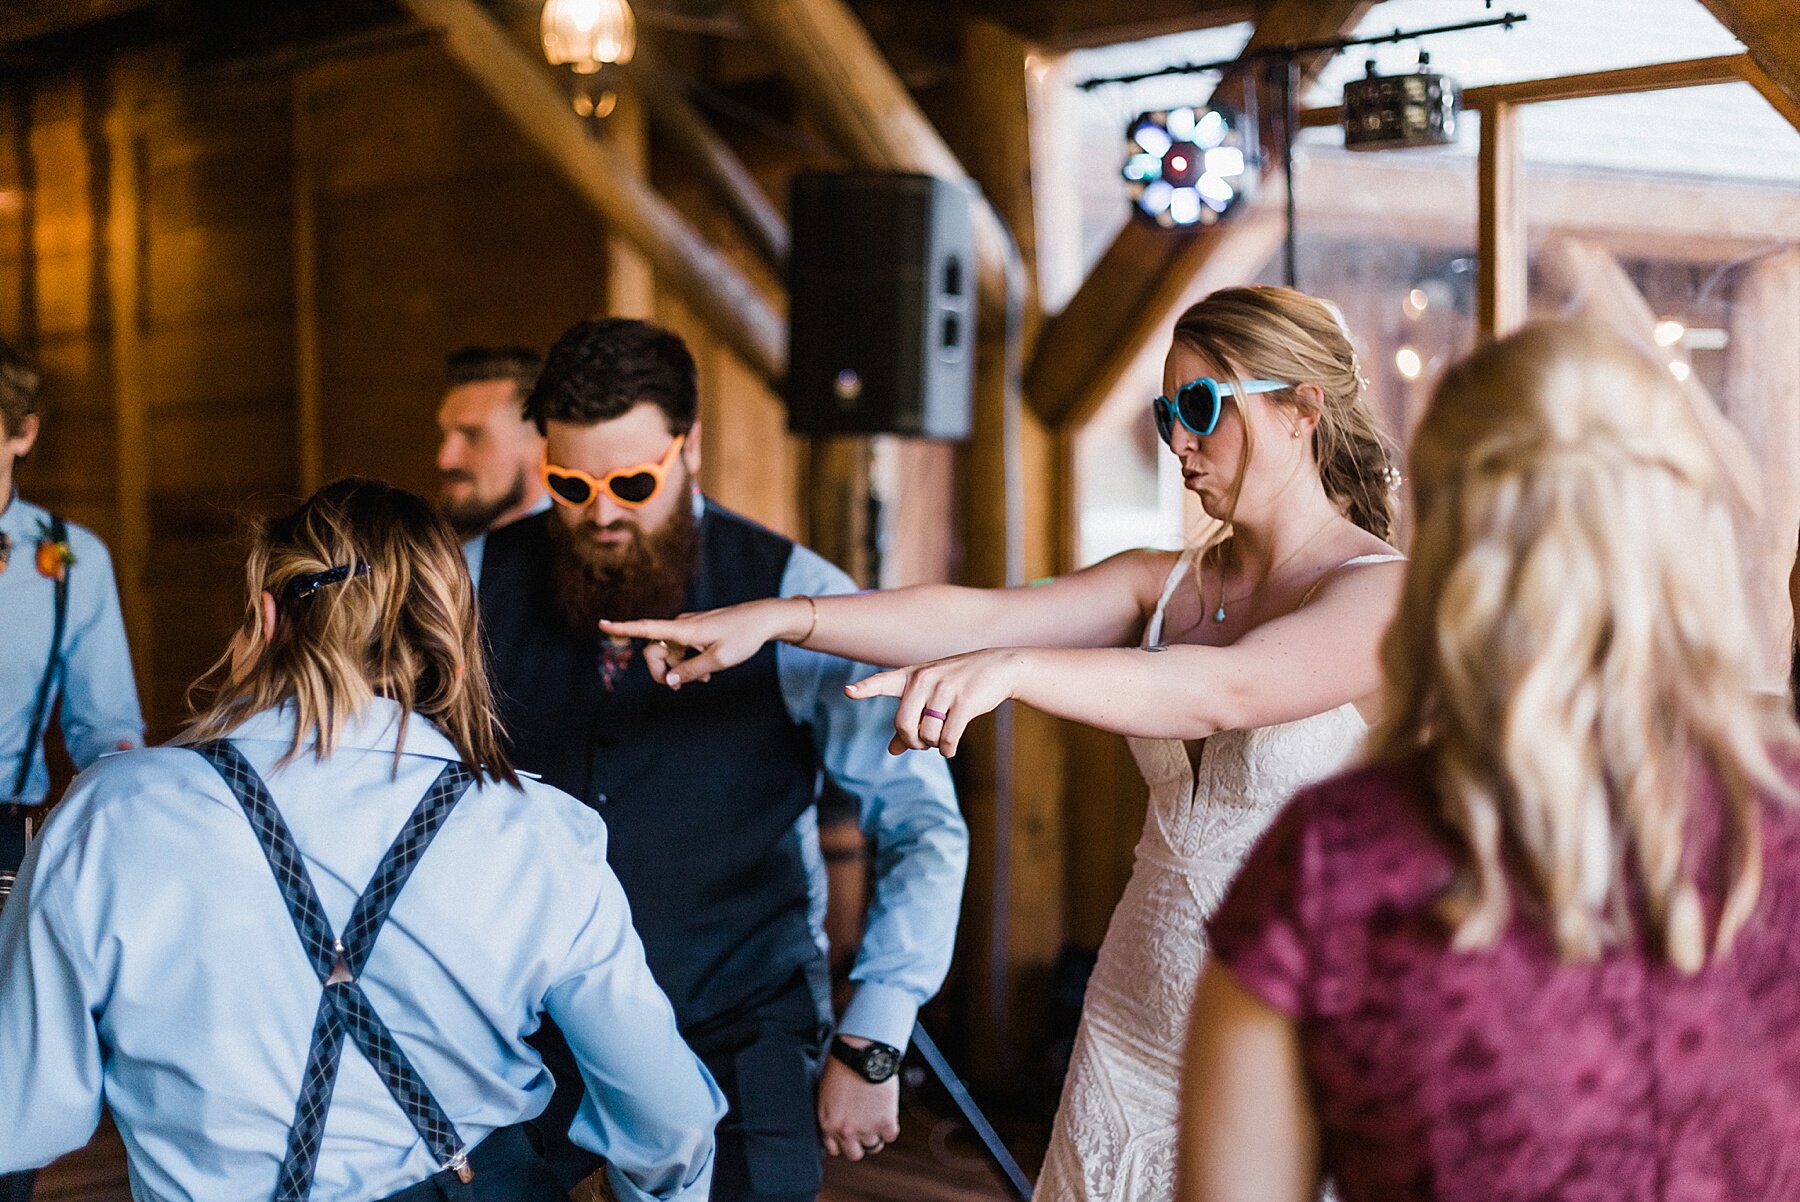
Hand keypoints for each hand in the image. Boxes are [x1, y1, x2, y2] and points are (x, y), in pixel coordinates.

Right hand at [599, 597, 802, 688]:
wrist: (764, 619)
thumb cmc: (743, 637)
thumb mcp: (718, 660)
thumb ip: (691, 671)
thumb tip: (670, 681)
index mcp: (683, 630)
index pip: (646, 629)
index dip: (622, 628)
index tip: (601, 623)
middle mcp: (681, 626)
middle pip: (655, 650)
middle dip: (661, 671)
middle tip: (678, 688)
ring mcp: (689, 628)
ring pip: (670, 652)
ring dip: (679, 669)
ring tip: (704, 680)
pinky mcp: (697, 631)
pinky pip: (682, 649)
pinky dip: (688, 662)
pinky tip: (706, 674)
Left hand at [818, 1047, 899, 1161]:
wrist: (861, 1052)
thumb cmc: (842, 1065)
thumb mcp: (826, 1093)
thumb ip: (831, 1113)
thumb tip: (839, 1121)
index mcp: (828, 1123)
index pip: (834, 1149)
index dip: (843, 1141)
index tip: (850, 1133)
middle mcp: (845, 1131)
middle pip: (854, 1154)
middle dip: (859, 1143)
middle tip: (865, 1128)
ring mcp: (866, 1128)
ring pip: (874, 1146)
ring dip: (876, 1133)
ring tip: (877, 1115)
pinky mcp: (885, 1122)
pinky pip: (891, 1135)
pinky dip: (891, 1126)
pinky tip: (887, 1111)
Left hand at [846, 648, 1025, 756]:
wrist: (998, 667)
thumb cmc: (958, 683)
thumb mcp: (931, 695)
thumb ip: (910, 720)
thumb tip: (892, 750)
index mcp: (912, 675)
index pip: (883, 682)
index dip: (865, 689)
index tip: (848, 692)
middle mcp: (924, 679)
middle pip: (903, 725)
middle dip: (913, 742)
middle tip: (921, 743)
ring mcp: (945, 689)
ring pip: (927, 735)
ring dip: (933, 746)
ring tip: (941, 739)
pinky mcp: (964, 702)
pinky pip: (947, 738)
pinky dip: (947, 749)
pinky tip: (950, 747)